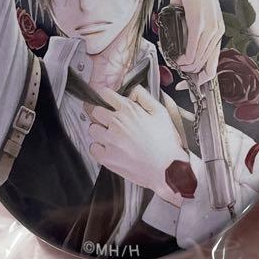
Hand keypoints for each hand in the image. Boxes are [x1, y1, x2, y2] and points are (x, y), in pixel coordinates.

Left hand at [88, 85, 188, 202]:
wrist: (166, 168)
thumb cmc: (165, 142)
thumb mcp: (161, 112)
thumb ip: (144, 97)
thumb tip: (133, 90)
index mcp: (129, 110)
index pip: (105, 94)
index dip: (105, 96)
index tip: (106, 99)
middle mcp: (116, 123)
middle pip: (95, 111)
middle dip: (102, 113)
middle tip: (111, 120)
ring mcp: (110, 141)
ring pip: (92, 129)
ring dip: (100, 130)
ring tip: (112, 136)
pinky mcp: (106, 158)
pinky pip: (92, 147)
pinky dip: (99, 147)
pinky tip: (110, 148)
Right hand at [169, 0, 223, 81]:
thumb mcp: (189, 14)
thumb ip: (184, 29)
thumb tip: (173, 42)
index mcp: (217, 31)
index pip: (212, 64)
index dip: (201, 78)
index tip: (187, 83)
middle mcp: (217, 31)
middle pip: (206, 67)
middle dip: (191, 76)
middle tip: (177, 74)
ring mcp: (210, 27)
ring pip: (199, 60)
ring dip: (185, 66)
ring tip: (175, 62)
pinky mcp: (200, 22)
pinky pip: (194, 48)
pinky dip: (185, 58)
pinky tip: (178, 58)